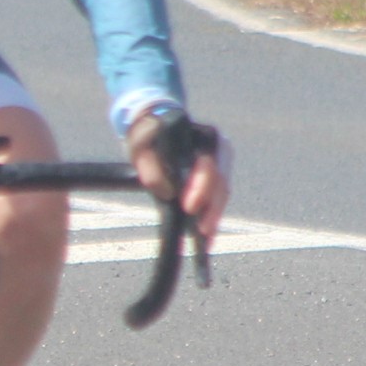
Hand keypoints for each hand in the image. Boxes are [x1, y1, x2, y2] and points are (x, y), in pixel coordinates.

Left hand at [130, 108, 230, 250]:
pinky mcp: (217, 178)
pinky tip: (205, 238)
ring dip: (214, 216)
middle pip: (221, 182)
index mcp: (203, 135)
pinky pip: (217, 199)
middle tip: (201, 231)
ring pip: (222, 193)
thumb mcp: (142, 146)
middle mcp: (219, 149)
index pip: (208, 163)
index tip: (188, 207)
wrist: (156, 126)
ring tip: (204, 239)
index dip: (201, 186)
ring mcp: (221, 164)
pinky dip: (211, 216)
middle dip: (211, 208)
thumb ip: (150, 166)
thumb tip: (166, 193)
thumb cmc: (149, 135)